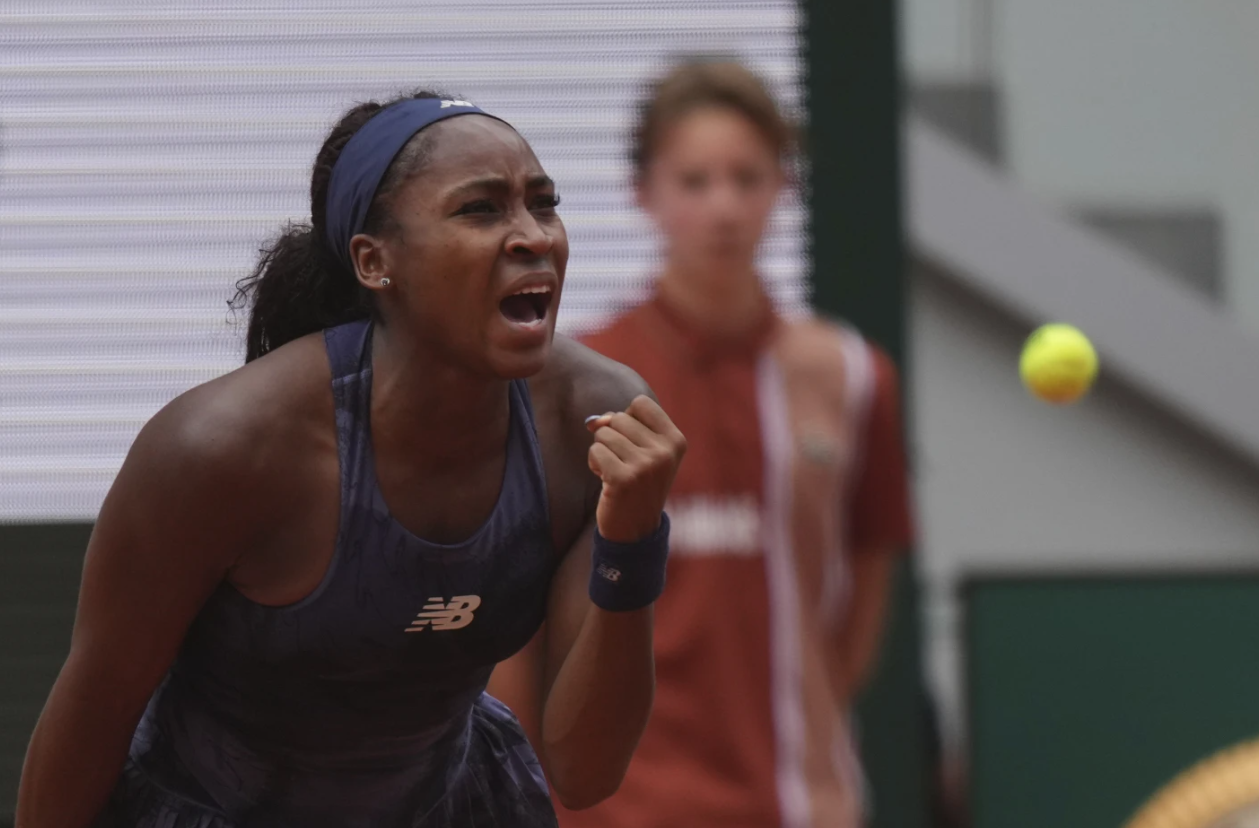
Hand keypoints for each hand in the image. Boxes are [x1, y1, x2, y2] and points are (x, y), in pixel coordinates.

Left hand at [585, 396, 686, 542]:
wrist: (636, 529)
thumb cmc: (637, 483)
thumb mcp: (643, 451)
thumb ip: (623, 426)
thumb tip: (595, 421)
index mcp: (676, 441)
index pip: (641, 403)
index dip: (628, 418)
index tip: (633, 441)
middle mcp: (664, 452)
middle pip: (618, 417)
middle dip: (612, 437)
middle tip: (623, 462)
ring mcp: (645, 466)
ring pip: (604, 433)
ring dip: (602, 451)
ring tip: (616, 471)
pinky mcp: (623, 479)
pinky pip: (595, 451)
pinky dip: (594, 463)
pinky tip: (607, 480)